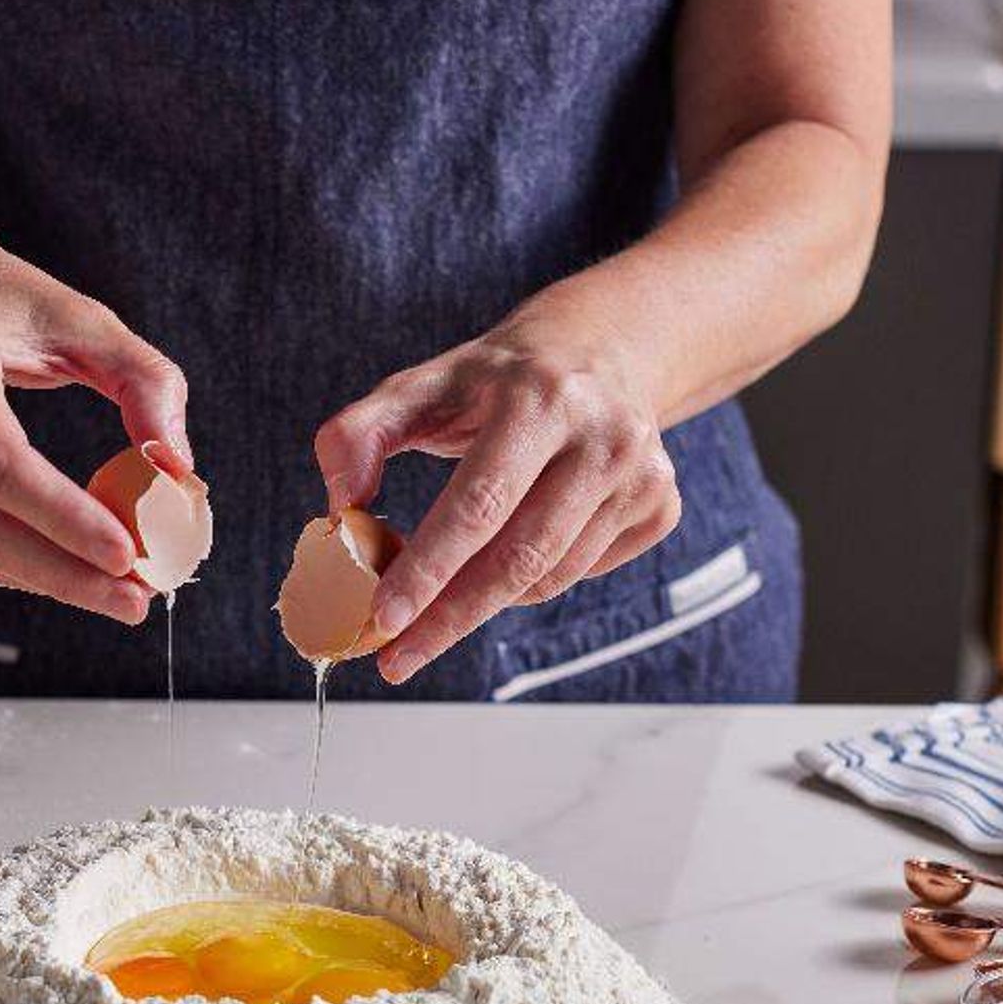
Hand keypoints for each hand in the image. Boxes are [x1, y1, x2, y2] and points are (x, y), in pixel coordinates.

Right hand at [0, 217, 190, 623]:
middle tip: (135, 599)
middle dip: (65, 575)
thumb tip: (177, 468)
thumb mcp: (82, 316)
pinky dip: (18, 567)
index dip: (65, 520)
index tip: (128, 555)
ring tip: (116, 592)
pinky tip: (68, 569)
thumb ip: (145, 380)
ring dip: (48, 581)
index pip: (1, 465)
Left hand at [314, 320, 680, 683]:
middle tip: (398, 657)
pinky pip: (579, 574)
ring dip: (484, 600)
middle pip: (518, 557)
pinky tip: (510, 552)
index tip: (385, 619)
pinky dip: (531, 581)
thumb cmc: (496, 378)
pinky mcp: (661, 505)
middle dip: (449, 618)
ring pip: (548, 577)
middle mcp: (603, 436)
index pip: (478, 504)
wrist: (604, 347)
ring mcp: (641, 474)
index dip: (429, 568)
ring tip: (442, 596)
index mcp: (537, 399)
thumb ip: (360, 435)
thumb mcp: (421, 384)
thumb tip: (341, 509)